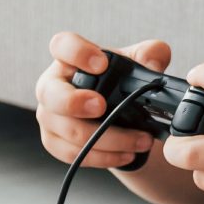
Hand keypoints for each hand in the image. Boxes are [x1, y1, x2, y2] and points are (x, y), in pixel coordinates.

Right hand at [35, 32, 169, 170]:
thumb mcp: (138, 62)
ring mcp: (50, 116)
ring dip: (107, 138)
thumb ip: (151, 54)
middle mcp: (53, 86)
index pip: (62, 45)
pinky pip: (73, 154)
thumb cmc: (119, 80)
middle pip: (51, 93)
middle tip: (102, 107)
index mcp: (69, 59)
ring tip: (140, 140)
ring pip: (69, 131)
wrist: (117, 112)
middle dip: (74, 102)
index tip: (101, 64)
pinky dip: (103, 157)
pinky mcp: (55, 142)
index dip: (77, 53)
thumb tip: (153, 64)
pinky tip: (127, 154)